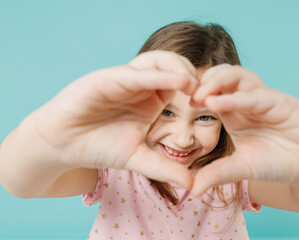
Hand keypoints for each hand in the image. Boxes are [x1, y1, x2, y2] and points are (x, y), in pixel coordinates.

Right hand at [29, 50, 197, 188]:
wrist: (64, 144)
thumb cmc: (99, 146)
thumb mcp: (138, 158)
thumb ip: (165, 168)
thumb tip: (192, 185)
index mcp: (152, 98)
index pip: (181, 84)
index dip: (199, 91)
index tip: (215, 105)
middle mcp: (141, 85)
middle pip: (174, 66)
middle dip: (193, 75)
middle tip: (208, 93)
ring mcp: (125, 79)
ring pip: (157, 61)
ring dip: (178, 68)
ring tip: (194, 85)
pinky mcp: (107, 77)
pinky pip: (136, 73)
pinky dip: (157, 75)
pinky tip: (176, 81)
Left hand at [190, 64, 298, 195]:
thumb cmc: (276, 163)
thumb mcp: (241, 168)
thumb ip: (217, 174)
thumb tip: (192, 190)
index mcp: (233, 113)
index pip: (210, 94)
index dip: (194, 94)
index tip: (176, 101)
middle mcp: (246, 102)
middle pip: (221, 78)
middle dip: (202, 81)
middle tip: (185, 92)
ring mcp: (262, 99)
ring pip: (238, 77)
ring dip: (216, 82)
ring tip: (199, 95)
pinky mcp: (280, 101)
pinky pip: (254, 96)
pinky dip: (235, 98)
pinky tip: (217, 104)